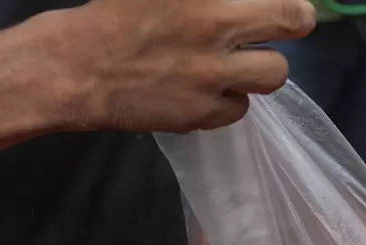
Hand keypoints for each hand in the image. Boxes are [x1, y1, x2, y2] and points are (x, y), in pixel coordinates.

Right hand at [50, 0, 316, 132]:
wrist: (72, 68)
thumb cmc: (111, 16)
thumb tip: (234, 4)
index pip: (281, 0)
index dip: (291, 1)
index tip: (284, 4)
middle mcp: (215, 27)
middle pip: (294, 21)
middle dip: (292, 22)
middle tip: (280, 25)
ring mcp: (213, 74)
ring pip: (274, 73)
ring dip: (260, 67)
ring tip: (234, 62)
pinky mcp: (203, 113)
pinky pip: (240, 108)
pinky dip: (228, 100)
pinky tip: (205, 89)